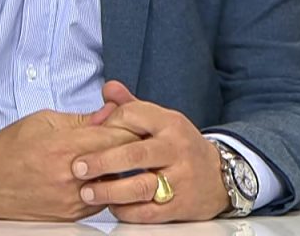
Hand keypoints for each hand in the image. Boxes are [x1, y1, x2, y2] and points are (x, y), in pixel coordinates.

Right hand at [0, 108, 140, 220]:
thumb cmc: (11, 148)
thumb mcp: (45, 121)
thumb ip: (83, 119)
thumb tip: (111, 112)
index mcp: (65, 147)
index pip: (117, 137)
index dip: (131, 127)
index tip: (134, 121)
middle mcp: (71, 176)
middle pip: (121, 162)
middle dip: (130, 148)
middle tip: (133, 139)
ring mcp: (72, 199)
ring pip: (115, 185)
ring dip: (119, 171)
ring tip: (115, 158)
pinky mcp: (71, 215)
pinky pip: (101, 200)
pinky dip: (105, 187)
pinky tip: (98, 176)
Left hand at [74, 81, 229, 222]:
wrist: (221, 177)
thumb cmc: (181, 147)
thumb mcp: (162, 121)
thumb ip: (132, 106)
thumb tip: (107, 88)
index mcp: (170, 123)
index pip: (132, 116)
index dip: (106, 126)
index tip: (90, 137)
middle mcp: (176, 149)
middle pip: (134, 154)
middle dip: (102, 161)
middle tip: (77, 167)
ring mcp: (180, 179)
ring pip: (140, 186)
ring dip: (109, 191)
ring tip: (87, 192)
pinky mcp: (180, 206)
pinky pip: (147, 212)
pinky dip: (125, 211)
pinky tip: (112, 206)